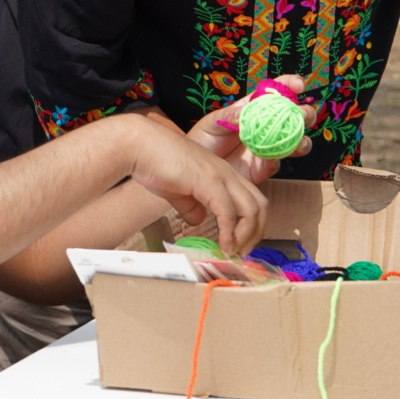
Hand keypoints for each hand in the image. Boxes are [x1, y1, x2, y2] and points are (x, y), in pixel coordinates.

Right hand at [125, 116, 267, 255]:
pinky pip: (228, 212)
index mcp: (222, 173)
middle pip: (260, 206)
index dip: (251, 226)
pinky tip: (223, 245)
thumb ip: (191, 205)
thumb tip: (198, 220)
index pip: (252, 200)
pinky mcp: (208, 181)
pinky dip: (230, 233)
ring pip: (252, 209)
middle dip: (255, 234)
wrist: (139, 145)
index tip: (239, 246)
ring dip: (246, 237)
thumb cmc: (153, 162)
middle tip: (241, 253)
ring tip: (233, 253)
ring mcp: (220, 175)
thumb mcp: (177, 190)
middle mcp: (227, 172)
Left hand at [185, 76, 316, 184]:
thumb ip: (229, 116)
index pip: (275, 93)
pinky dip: (276, 160)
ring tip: (300, 140)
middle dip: (304, 113)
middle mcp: (266, 127)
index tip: (299, 84)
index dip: (288, 86)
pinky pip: (276, 163)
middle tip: (303, 114)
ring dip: (301, 139)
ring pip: (294, 141)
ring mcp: (267, 147)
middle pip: (293, 116)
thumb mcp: (213, 123)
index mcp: (254, 109)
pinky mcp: (262, 169)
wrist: (195, 170)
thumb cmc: (203, 139)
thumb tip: (245, 112)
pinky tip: (271, 158)